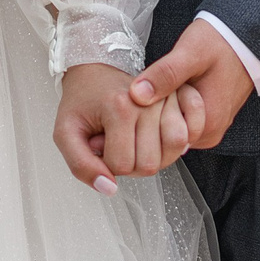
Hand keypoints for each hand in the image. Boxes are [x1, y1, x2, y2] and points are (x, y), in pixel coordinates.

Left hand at [53, 62, 196, 192]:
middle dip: (132, 164)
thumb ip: (81, 166)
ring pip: (174, 150)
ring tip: (138, 140)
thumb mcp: (65, 132)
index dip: (108, 164)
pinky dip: (182, 139)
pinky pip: (195, 129)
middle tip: (119, 144)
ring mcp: (168, 97)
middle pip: (151, 164)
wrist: (96, 71)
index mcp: (119, 107)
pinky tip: (162, 135)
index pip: (122, 166)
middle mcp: (148, 102)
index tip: (102, 145)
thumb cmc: (82, 101)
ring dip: (157, 155)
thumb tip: (109, 188)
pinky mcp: (181, 94)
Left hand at [129, 20, 254, 150]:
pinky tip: (172, 89)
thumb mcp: (191, 52)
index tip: (145, 91)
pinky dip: (172, 107)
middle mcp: (209, 133)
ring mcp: (209, 128)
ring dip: (161, 109)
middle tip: (152, 85)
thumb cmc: (221, 43)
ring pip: (172, 127)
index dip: (145, 112)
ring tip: (164, 84)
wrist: (244, 40)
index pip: (159, 135)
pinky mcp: (208, 120)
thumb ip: (165, 74)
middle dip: (153, 111)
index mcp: (205, 124)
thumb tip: (137, 94)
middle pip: (165, 134)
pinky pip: (181, 121)